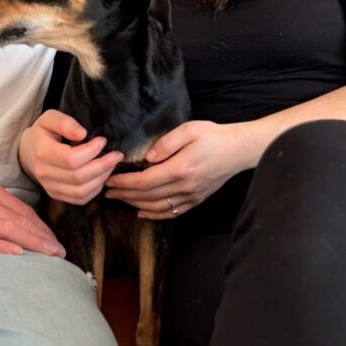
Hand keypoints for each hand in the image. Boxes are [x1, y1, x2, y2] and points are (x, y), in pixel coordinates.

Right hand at [0, 170, 66, 256]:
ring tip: (49, 255)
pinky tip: (17, 253)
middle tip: (61, 253)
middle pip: (20, 221)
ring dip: (32, 243)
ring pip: (7, 229)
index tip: (55, 241)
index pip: (23, 211)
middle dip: (44, 238)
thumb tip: (14, 222)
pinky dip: (0, 246)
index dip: (42, 227)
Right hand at [19, 110, 123, 204]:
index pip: (71, 159)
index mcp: (42, 151)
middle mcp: (44, 172)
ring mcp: (49, 187)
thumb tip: (82, 134)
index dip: (91, 151)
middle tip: (116, 155)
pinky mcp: (56, 195)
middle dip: (103, 166)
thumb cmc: (43, 132)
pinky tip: (101, 176)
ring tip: (111, 165)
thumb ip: (65, 122)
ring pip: (81, 191)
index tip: (102, 141)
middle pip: (78, 177)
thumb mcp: (50, 118)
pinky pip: (80, 199)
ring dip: (101, 179)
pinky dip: (95, 190)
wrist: (29, 151)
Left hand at [104, 120, 254, 219]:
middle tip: (106, 190)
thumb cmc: (214, 136)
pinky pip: (171, 213)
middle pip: (147, 196)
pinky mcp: (196, 200)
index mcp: (180, 168)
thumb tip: (147, 158)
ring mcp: (191, 196)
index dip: (124, 182)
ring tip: (119, 199)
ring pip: (157, 207)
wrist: (240, 150)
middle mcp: (185, 187)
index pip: (144, 181)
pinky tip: (142, 213)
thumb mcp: (190, 129)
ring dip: (134, 205)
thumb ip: (166, 142)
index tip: (110, 179)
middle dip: (123, 194)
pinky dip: (154, 215)